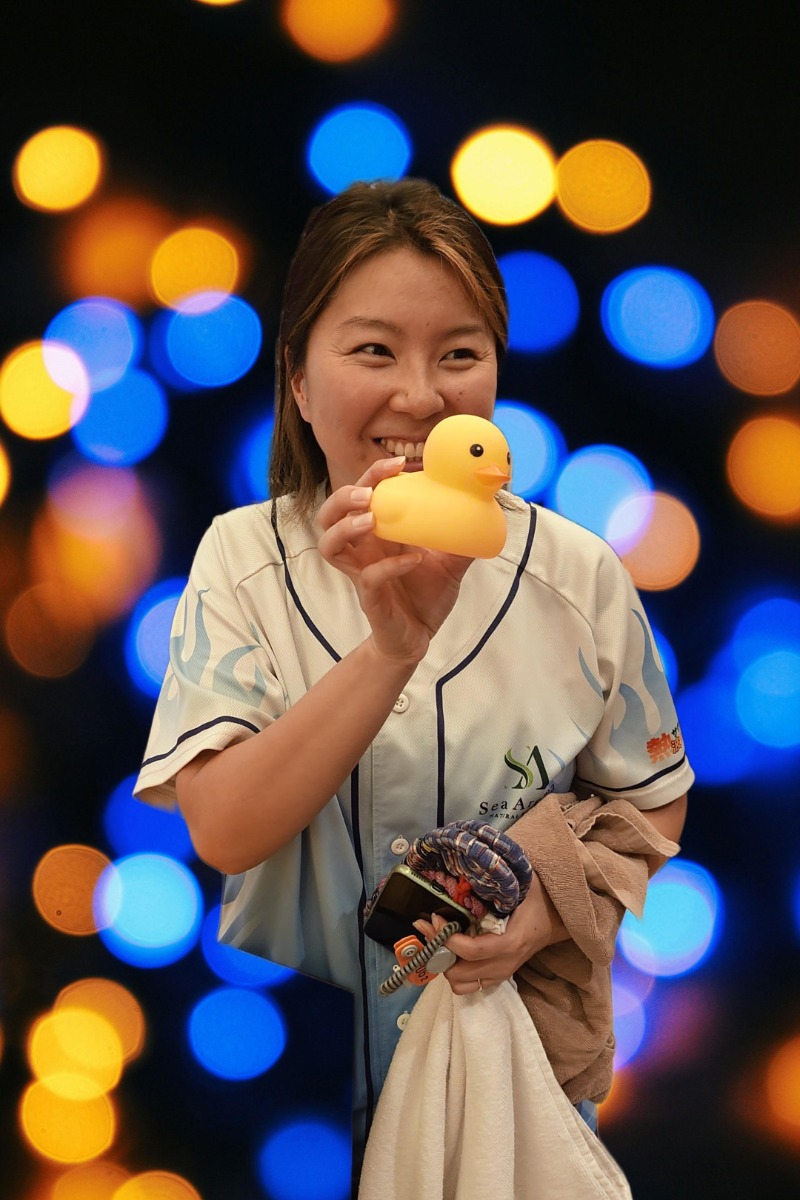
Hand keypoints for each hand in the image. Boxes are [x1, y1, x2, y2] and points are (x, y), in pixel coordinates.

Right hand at [317, 457, 473, 664]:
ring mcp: (362, 574)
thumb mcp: (451, 562)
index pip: (362, 495)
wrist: (419, 639)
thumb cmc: (426, 596)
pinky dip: (389, 566)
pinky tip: (412, 560)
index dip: (374, 475)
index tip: (399, 463)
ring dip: (346, 527)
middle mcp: (363, 550)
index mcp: (378, 534)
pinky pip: (368, 578)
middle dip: (344, 496)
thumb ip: (463, 538)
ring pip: (330, 545)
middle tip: (368, 492)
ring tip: (371, 519)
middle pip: (330, 514)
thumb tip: (489, 510)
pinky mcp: (370, 598)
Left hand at [414, 877, 565, 994]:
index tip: (434, 918)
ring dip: (444, 964)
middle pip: (459, 973)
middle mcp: (504, 965)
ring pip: (460, 984)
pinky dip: (455, 972)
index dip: (447, 937)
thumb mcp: (517, 886)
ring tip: (437, 939)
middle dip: (437, 951)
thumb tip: (459, 875)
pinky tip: (450, 950)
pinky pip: (469, 986)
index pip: (471, 951)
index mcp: (510, 943)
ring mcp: (501, 974)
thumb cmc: (537, 897)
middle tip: (429, 926)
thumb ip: (492, 884)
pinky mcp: (498, 977)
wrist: (556, 917)